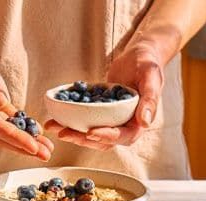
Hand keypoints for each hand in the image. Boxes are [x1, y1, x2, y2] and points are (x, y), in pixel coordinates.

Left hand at [45, 44, 163, 149]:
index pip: (123, 135)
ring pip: (91, 134)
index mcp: (139, 122)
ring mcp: (111, 120)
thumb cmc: (147, 64)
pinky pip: (85, 121)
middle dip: (83, 139)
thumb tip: (145, 122)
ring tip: (54, 126)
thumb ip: (150, 99)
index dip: (106, 136)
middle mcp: (124, 125)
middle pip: (103, 140)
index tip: (90, 132)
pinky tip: (55, 118)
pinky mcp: (100, 113)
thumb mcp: (151, 77)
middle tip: (64, 133)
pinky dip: (71, 121)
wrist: (138, 55)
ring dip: (73, 133)